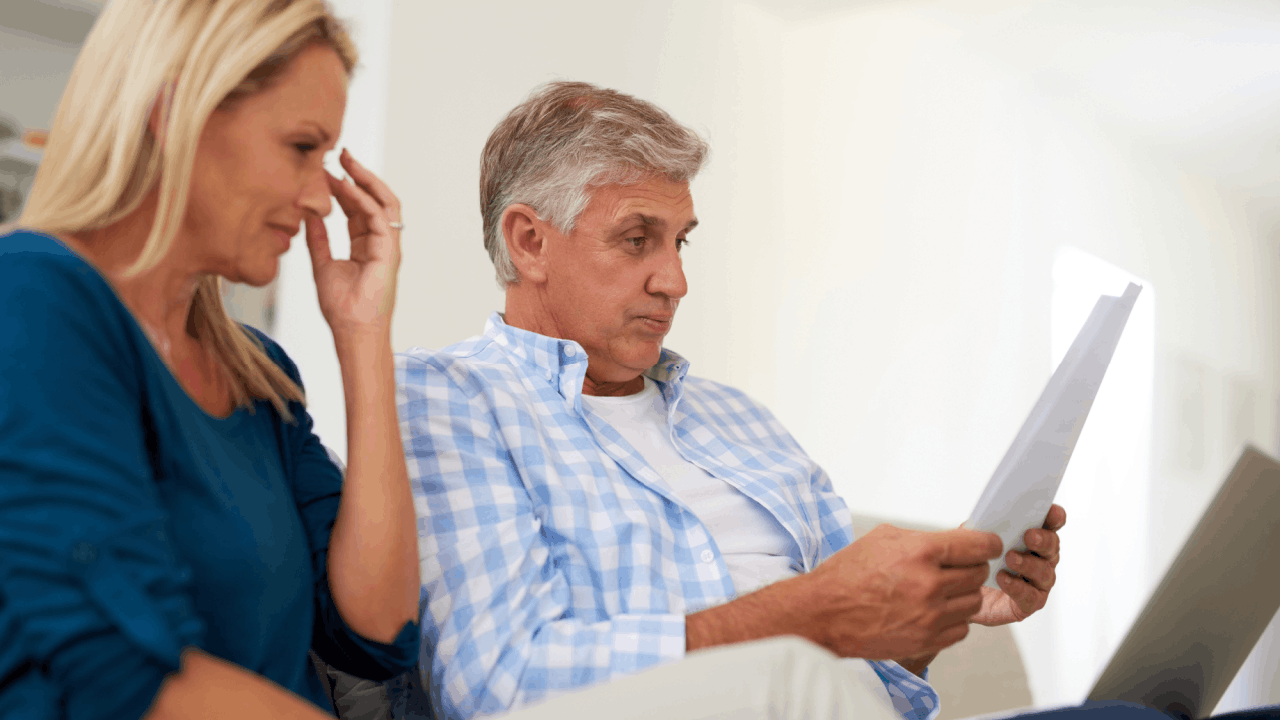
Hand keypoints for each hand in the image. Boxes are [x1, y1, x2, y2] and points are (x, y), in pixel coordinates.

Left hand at [305, 148, 402, 337]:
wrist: (352, 331)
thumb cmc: (341, 307)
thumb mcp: (322, 265)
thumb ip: (318, 240)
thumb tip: (308, 215)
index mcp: (366, 245)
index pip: (358, 208)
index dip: (344, 188)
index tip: (325, 170)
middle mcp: (380, 241)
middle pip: (375, 199)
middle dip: (359, 175)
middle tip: (341, 154)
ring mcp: (388, 245)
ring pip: (384, 202)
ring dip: (365, 180)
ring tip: (347, 162)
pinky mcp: (389, 251)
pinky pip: (379, 216)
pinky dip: (363, 199)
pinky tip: (345, 187)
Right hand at [803, 524, 1001, 659]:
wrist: (824, 612)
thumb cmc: (848, 574)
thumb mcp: (884, 538)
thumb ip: (924, 538)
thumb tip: (956, 540)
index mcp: (921, 552)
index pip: (979, 545)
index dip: (988, 543)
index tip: (987, 545)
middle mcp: (929, 583)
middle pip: (979, 574)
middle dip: (971, 568)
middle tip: (955, 568)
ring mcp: (930, 616)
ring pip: (974, 602)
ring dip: (962, 595)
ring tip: (940, 591)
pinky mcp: (927, 640)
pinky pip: (962, 628)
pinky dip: (953, 620)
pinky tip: (933, 612)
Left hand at [970, 504, 1065, 625]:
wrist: (963, 596)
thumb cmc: (976, 562)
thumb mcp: (974, 541)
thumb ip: (982, 528)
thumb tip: (984, 517)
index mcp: (1031, 538)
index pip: (1050, 525)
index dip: (1054, 517)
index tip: (1051, 512)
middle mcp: (1041, 559)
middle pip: (1052, 547)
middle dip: (1043, 540)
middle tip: (1029, 536)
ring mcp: (1038, 582)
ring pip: (1044, 572)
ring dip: (1028, 564)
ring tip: (1011, 558)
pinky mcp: (1029, 603)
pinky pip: (1030, 596)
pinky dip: (1017, 587)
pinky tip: (1003, 579)